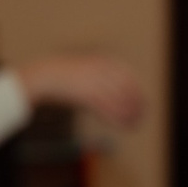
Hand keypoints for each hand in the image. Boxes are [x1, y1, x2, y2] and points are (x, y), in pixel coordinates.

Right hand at [18, 55, 145, 130]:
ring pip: (118, 98)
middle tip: (142, 113)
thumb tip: (113, 91)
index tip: (142, 99)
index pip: (126, 73)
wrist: (44, 75)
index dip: (136, 87)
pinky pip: (106, 107)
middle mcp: (100, 70)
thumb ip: (99, 77)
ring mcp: (93, 81)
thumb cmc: (63, 77)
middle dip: (137, 101)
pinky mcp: (86, 95)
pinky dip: (117, 117)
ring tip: (136, 123)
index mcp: (100, 61)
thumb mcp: (84, 70)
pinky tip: (123, 125)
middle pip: (125, 86)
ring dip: (129, 112)